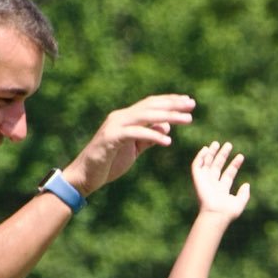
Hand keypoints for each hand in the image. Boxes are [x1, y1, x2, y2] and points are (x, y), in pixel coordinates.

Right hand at [63, 94, 195, 194]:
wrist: (85, 176)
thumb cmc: (108, 162)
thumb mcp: (134, 149)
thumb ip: (148, 138)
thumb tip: (166, 127)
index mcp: (125, 118)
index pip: (151, 104)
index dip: (170, 101)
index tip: (188, 102)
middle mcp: (120, 117)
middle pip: (150, 106)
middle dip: (173, 105)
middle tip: (192, 105)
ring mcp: (114, 126)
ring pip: (145, 116)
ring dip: (168, 117)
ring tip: (187, 120)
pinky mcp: (111, 138)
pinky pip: (135, 134)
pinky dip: (152, 136)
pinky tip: (168, 142)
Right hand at [192, 141, 250, 220]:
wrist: (215, 213)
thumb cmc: (228, 211)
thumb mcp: (240, 202)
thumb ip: (244, 194)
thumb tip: (247, 184)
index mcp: (222, 190)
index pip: (229, 174)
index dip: (234, 164)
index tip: (241, 156)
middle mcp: (213, 184)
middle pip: (217, 167)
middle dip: (222, 156)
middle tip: (229, 145)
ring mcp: (204, 181)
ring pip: (207, 164)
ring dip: (211, 153)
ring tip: (217, 143)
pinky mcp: (197, 179)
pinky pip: (196, 166)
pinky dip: (200, 157)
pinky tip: (205, 149)